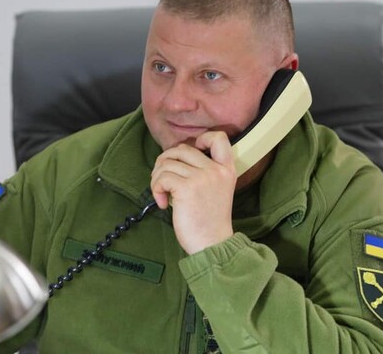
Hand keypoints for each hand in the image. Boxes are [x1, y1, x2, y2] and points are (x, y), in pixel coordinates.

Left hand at [150, 131, 235, 253]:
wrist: (212, 244)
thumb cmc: (209, 221)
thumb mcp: (216, 190)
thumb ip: (204, 171)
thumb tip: (174, 157)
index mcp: (226, 169)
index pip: (218, 137)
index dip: (200, 139)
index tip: (190, 157)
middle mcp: (216, 170)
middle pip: (182, 149)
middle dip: (166, 162)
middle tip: (164, 181)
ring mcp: (202, 178)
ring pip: (167, 163)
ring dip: (158, 178)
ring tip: (163, 194)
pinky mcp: (186, 188)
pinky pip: (162, 177)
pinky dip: (156, 189)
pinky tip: (163, 203)